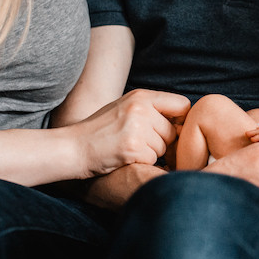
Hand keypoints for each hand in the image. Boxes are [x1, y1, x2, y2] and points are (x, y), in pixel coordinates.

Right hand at [73, 89, 189, 175]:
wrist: (73, 147)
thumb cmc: (100, 131)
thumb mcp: (125, 108)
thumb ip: (152, 110)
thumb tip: (186, 124)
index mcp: (141, 96)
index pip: (183, 105)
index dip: (182, 121)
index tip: (173, 130)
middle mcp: (141, 109)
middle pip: (174, 131)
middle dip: (162, 142)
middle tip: (139, 142)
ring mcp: (137, 128)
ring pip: (164, 147)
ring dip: (152, 153)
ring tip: (129, 148)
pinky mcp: (133, 148)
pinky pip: (154, 159)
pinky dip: (143, 162)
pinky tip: (126, 157)